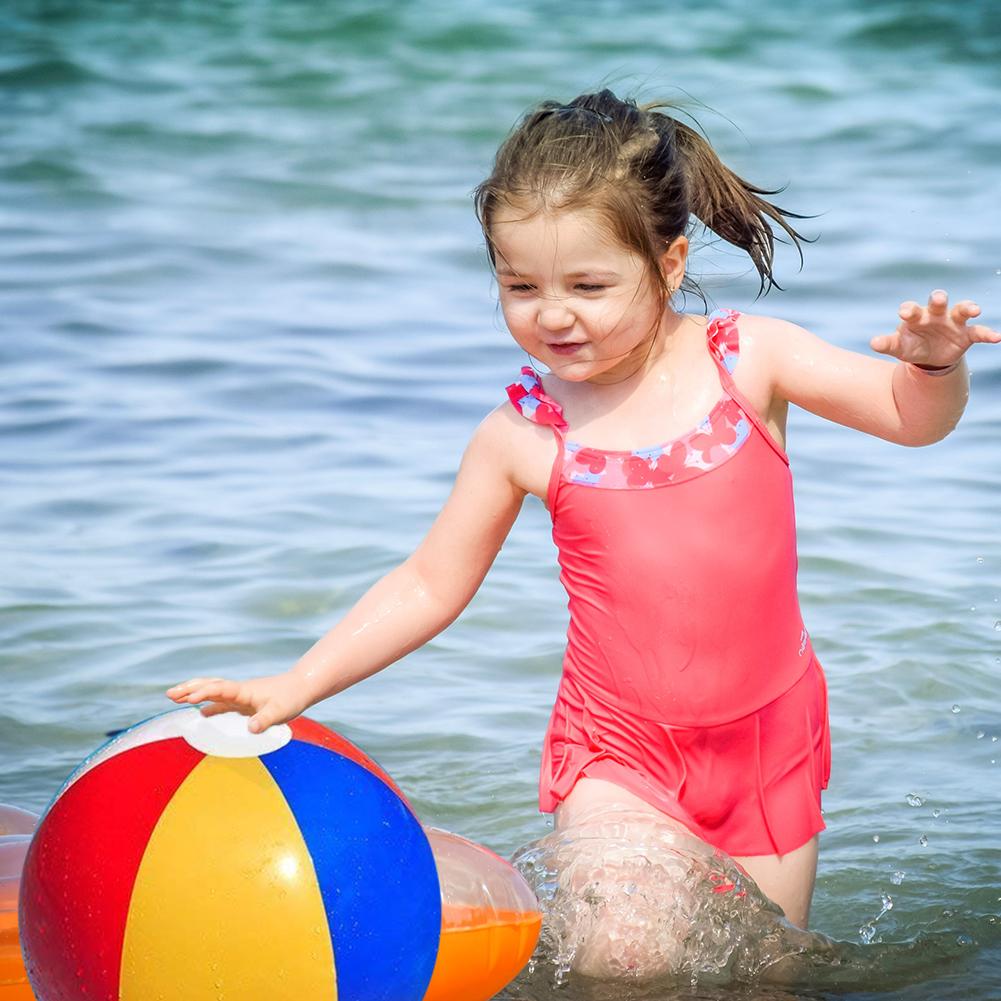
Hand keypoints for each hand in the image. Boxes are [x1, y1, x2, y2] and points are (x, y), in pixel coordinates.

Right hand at [166, 673, 309, 733]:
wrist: (301, 687)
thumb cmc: (291, 698)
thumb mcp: (281, 711)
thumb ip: (265, 719)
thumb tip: (250, 728)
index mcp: (244, 691)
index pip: (220, 689)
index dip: (204, 693)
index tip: (189, 699)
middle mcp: (239, 691)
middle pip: (210, 686)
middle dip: (190, 689)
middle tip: (169, 694)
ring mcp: (240, 696)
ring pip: (212, 691)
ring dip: (194, 693)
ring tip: (174, 697)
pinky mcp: (243, 702)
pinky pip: (221, 702)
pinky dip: (208, 705)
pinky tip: (200, 714)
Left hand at [870, 289, 999, 366]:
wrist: (930, 356)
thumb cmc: (911, 345)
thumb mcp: (899, 347)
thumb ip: (887, 344)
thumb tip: (873, 343)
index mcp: (916, 316)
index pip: (911, 309)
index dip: (909, 309)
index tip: (904, 313)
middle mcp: (936, 314)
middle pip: (938, 302)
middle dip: (939, 298)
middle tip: (940, 299)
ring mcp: (953, 322)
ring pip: (962, 310)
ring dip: (968, 307)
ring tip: (975, 310)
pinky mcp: (967, 334)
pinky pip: (979, 332)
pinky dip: (989, 334)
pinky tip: (997, 338)